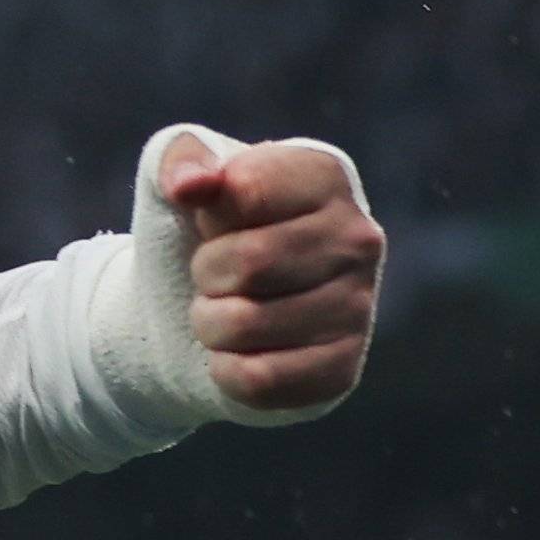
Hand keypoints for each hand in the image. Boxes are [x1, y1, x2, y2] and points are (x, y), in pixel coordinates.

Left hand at [151, 131, 379, 417]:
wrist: (205, 306)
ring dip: (210, 325)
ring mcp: (359, 306)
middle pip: (246, 264)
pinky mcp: (342, 368)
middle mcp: (359, 238)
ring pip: (244, 326)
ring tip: (228, 310)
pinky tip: (242, 352)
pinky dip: (225, 371)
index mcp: (324, 176)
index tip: (213, 219)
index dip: (205, 214)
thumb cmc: (201, 232)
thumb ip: (180, 159)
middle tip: (215, 276)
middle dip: (205, 276)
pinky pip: (257, 379)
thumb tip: (189, 184)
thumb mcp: (181, 181)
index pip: (244, 192)